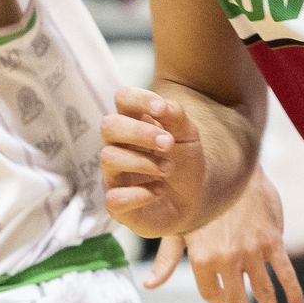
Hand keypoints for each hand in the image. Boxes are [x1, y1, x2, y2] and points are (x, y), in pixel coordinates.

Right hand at [101, 87, 205, 237]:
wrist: (194, 199)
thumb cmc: (184, 161)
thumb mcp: (188, 135)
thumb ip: (175, 116)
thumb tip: (162, 106)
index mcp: (134, 121)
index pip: (123, 98)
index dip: (138, 99)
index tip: (161, 110)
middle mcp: (118, 145)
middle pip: (109, 126)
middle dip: (140, 132)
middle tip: (169, 144)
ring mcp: (114, 174)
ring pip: (109, 158)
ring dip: (144, 163)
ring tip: (169, 169)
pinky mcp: (116, 204)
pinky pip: (114, 198)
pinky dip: (141, 194)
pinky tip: (159, 191)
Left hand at [145, 171, 303, 302]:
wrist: (231, 166)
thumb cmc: (201, 197)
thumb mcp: (180, 227)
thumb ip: (168, 259)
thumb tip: (151, 285)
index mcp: (202, 258)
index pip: (211, 294)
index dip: (216, 300)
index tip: (223, 301)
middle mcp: (227, 258)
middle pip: (236, 301)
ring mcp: (252, 251)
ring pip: (264, 291)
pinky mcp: (272, 241)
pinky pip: (284, 271)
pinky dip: (292, 290)